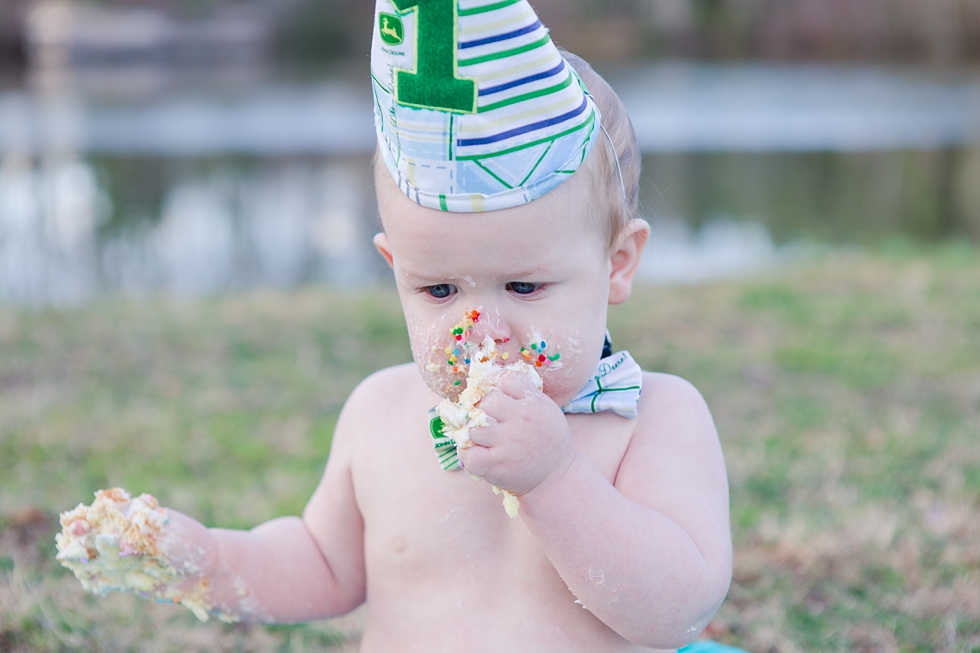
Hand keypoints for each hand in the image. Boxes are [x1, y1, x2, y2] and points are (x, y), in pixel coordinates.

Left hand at [457, 370, 576, 495]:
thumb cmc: (548, 440)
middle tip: (486, 417)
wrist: (557, 477)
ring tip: (481, 437)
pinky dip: (467, 453)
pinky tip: (476, 452)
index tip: (495, 392)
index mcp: (533, 404)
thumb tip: (496, 377)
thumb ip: (525, 393)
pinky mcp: (496, 465)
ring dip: (473, 431)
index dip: (496, 382)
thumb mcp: (546, 409)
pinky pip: (469, 454)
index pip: (507, 379)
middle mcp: (519, 421)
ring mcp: (506, 444)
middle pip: (487, 401)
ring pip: (473, 427)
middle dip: (482, 407)